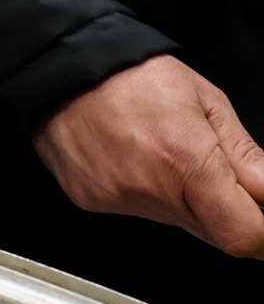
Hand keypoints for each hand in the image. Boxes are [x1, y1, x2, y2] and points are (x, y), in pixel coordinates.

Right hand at [34, 56, 263, 257]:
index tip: (262, 224)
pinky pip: (136, 210)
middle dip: (223, 210)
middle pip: (212, 232)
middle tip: (206, 170)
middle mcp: (150, 188)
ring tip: (160, 153)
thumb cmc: (131, 75)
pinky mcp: (91, 200)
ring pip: (175, 221)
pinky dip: (144, 192)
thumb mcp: (206, 101)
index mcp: (187, 160)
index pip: (243, 235)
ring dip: (181, 199)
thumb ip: (244, 155)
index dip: (261, 236)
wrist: (60, 67)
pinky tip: (132, 158)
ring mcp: (117, 198)